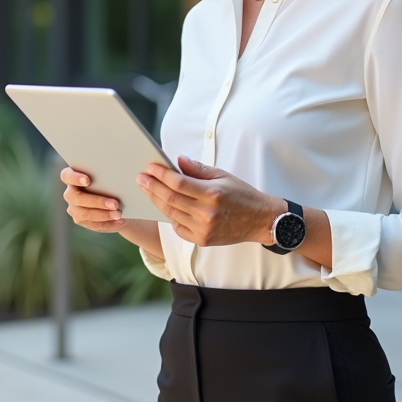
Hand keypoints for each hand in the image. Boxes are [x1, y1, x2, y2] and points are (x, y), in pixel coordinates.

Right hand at [60, 166, 126, 232]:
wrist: (117, 200)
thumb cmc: (113, 181)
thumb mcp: (112, 176)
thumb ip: (110, 173)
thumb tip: (123, 173)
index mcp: (72, 176)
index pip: (66, 175)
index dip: (75, 178)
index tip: (88, 180)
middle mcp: (70, 193)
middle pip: (76, 197)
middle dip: (96, 201)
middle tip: (115, 203)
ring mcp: (74, 208)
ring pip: (85, 213)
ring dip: (103, 215)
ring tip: (119, 214)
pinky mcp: (81, 220)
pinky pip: (93, 224)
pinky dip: (107, 223)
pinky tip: (119, 222)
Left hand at [138, 156, 284, 246]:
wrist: (260, 220)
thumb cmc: (243, 195)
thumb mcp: (223, 176)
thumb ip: (199, 170)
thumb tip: (178, 161)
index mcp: (212, 194)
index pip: (178, 183)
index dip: (161, 175)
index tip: (151, 168)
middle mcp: (206, 213)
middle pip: (170, 198)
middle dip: (152, 187)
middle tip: (141, 178)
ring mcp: (203, 229)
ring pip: (171, 213)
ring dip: (157, 201)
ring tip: (148, 190)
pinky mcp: (202, 240)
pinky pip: (178, 228)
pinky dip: (170, 217)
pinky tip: (166, 207)